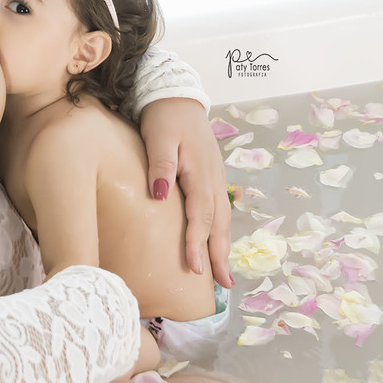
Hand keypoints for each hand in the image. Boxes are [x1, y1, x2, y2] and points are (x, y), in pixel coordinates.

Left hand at [139, 97, 232, 288]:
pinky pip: (218, 210)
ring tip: (223, 276)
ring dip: (223, 247)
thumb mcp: (158, 138)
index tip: (194, 269)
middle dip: (219, 256)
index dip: (197, 244)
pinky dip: (219, 231)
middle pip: (218, 224)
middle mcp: (213, 180)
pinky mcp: (211, 177)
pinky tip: (216, 243)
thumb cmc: (164, 118)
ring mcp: (215, 179)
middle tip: (221, 286)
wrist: (177, 96)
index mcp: (200, 173)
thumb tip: (159, 195)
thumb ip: (159, 166)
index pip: (200, 217)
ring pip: (222, 219)